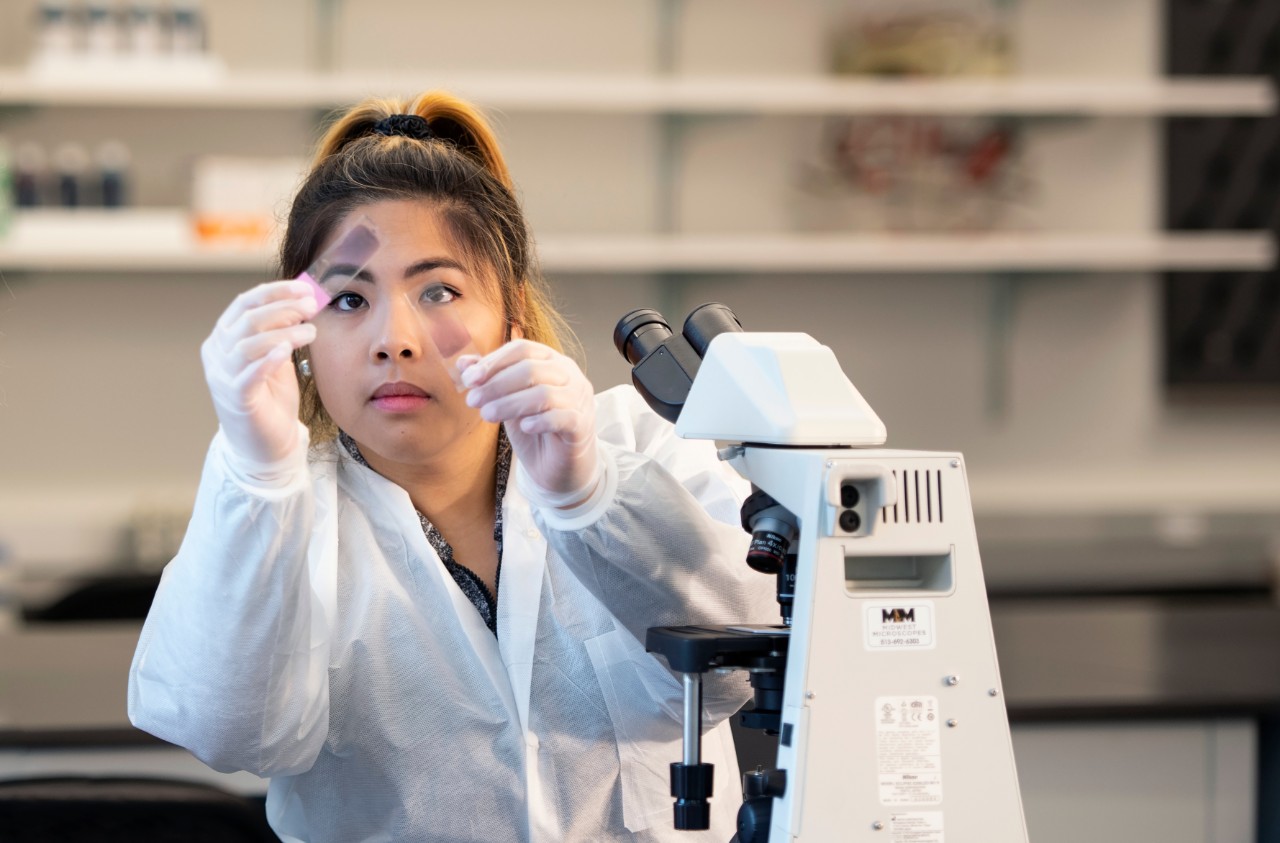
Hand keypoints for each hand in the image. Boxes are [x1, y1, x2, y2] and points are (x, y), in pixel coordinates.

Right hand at [201, 279, 319, 471]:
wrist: (266, 443)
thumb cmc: (271, 397)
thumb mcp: (277, 356)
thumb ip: (282, 330)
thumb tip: (303, 301)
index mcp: (224, 338)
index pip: (244, 303)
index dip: (275, 291)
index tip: (305, 288)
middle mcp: (217, 354)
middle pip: (246, 320)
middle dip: (281, 307)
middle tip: (311, 305)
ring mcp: (223, 377)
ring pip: (247, 344)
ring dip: (282, 332)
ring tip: (311, 331)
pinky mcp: (236, 400)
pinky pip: (247, 376)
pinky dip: (266, 360)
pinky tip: (286, 351)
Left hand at [459, 340, 599, 507]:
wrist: (559, 467)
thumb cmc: (534, 427)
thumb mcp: (506, 401)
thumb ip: (489, 380)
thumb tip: (462, 363)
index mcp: (550, 361)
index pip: (523, 350)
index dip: (494, 362)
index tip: (469, 379)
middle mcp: (569, 375)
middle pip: (531, 369)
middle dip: (496, 384)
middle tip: (472, 401)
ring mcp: (579, 399)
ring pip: (544, 393)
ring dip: (510, 403)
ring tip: (487, 415)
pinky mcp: (582, 425)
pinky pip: (563, 417)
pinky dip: (540, 420)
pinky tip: (524, 427)